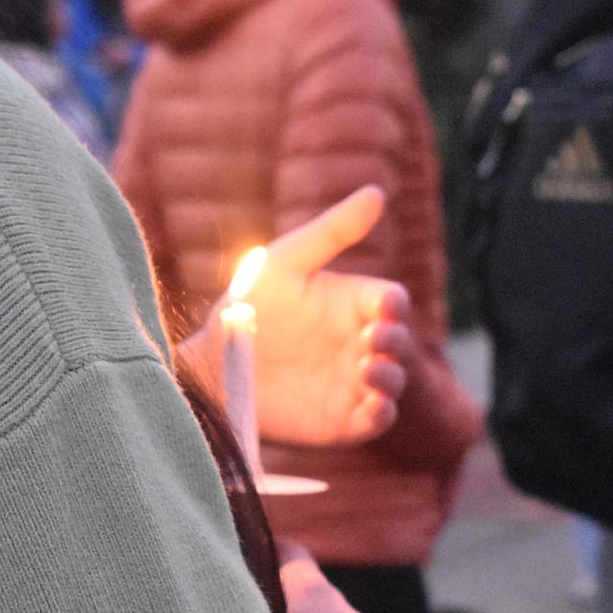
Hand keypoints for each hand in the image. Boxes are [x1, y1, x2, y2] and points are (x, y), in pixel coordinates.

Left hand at [249, 186, 411, 446]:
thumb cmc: (248, 307)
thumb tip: (376, 192)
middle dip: (393, 341)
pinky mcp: (343, 420)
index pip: (392, 302)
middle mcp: (360, 343)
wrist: (213, 366)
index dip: (393, 305)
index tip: (382, 306)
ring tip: (367, 370)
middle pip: (399, 341)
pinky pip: (376, 419)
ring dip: (390, 376)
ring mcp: (354, 383)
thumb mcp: (285, 263)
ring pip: (394, 381)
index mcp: (354, 304)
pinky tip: (370, 403)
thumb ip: (331, 231)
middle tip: (372, 340)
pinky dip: (381, 412)